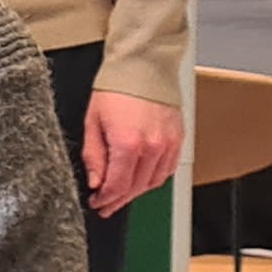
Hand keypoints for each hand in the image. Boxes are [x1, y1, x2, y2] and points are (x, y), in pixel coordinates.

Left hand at [82, 91, 181, 215]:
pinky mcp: (178, 139)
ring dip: (136, 191)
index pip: (117, 186)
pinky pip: (167, 169)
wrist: (143, 66)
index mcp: (128, 143)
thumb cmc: (116, 88)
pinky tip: (141, 179)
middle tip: (106, 205)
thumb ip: (94, 156)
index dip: (105, 199)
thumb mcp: (93, 122)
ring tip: (121, 194)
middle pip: (136, 188)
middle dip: (118, 200)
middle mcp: (152, 146)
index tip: (96, 203)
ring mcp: (168, 144)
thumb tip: (96, 182)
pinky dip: (154, 178)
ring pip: (153, 182)